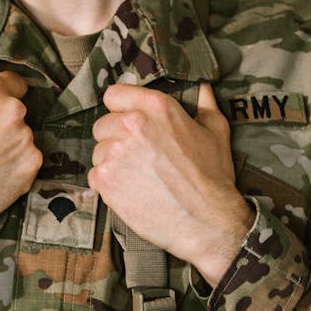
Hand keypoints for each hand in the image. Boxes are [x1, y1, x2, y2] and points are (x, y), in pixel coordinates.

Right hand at [0, 44, 42, 244]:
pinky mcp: (30, 171)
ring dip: (10, 144)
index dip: (0, 94)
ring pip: (24, 137)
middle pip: (18, 110)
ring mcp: (25, 143)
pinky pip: (28, 162)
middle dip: (2, 120)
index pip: (13, 81)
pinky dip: (15, 167)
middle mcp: (13, 113)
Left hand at [88, 83, 254, 286]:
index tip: (126, 121)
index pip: (114, 94)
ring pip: (98, 152)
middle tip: (137, 157)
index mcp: (157, 107)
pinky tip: (130, 191)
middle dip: (115, 139)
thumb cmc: (212, 178)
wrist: (205, 221)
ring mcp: (116, 153)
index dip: (120, 109)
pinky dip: (107, 185)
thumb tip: (201, 89)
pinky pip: (94, 177)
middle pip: (103, 125)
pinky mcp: (106, 181)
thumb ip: (203, 105)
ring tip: (137, 178)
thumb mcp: (216, 132)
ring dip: (112, 163)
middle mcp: (132, 125)